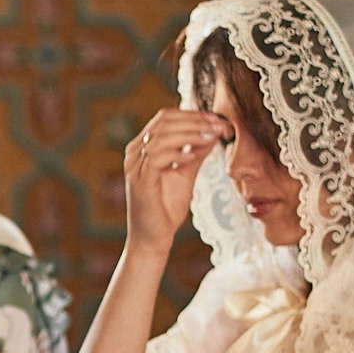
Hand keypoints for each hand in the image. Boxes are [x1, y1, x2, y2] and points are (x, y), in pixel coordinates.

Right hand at [123, 107, 231, 256]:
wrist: (154, 237)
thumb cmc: (166, 207)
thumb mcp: (186, 173)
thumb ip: (197, 152)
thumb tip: (214, 131)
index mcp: (144, 147)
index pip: (165, 118)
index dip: (192, 115)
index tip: (217, 120)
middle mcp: (135, 153)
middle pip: (163, 121)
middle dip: (194, 120)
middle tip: (218, 125)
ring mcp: (134, 166)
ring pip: (161, 136)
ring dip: (190, 134)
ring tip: (211, 137)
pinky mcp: (139, 180)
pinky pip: (156, 157)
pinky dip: (177, 153)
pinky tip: (192, 156)